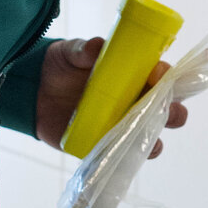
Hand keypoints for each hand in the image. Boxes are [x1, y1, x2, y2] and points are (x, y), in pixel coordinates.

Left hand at [35, 37, 188, 156]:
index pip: (162, 77)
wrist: (35, 91)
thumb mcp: (72, 52)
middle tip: (163, 109)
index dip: (166, 76)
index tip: (158, 74)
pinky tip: (120, 156)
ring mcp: (121, 127)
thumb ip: (84, 49)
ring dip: (153, 141)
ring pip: (150, 139)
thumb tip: (96, 47)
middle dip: (173, 112)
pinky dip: (124, 160)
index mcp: (135, 77)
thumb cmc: (62, 66)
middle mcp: (135, 103)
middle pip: (167, 111)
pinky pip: (121, 158)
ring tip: (145, 138)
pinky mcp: (103, 146)